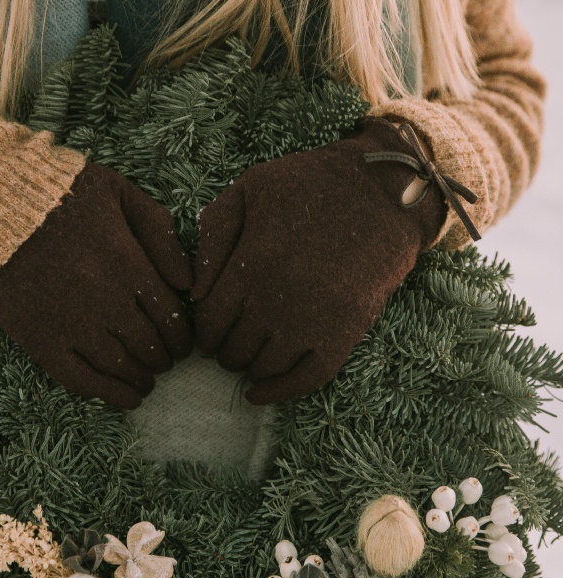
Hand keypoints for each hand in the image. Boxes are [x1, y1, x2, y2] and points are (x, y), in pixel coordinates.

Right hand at [0, 162, 192, 407]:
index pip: (173, 316)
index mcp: (128, 263)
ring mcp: (72, 324)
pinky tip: (126, 398)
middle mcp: (106, 299)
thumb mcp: (119, 193)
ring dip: (142, 379)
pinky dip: (109, 395)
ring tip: (147, 380)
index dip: (183, 336)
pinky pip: (81, 380)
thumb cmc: (60, 193)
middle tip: (166, 361)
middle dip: (165, 358)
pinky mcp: (41, 340)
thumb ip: (160, 232)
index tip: (184, 342)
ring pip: (122, 367)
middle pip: (151, 345)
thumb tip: (188, 280)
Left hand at [191, 120, 445, 403]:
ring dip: (250, 369)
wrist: (384, 191)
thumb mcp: (249, 189)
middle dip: (224, 351)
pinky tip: (261, 392)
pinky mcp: (346, 332)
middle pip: (234, 349)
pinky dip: (281, 392)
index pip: (210, 323)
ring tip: (247, 359)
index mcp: (252, 264)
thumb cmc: (310, 185)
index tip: (207, 332)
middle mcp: (280, 299)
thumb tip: (193, 292)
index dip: (203, 333)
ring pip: (265, 367)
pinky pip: (308, 378)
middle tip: (227, 345)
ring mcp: (314, 319)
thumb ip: (213, 235)